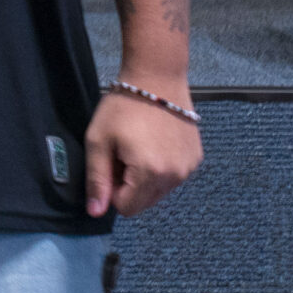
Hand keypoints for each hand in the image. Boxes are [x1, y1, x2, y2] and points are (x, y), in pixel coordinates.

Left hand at [85, 86, 201, 216]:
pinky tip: (154, 142)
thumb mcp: (99, 141)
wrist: (157, 79)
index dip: (112, 190)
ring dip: (145, 178)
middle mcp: (175, 177)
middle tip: (122, 154)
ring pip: (159, 192)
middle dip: (129, 185)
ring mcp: (189, 169)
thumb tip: (95, 213)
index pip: (127, 208)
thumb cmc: (122, 107)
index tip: (111, 164)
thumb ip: (97, 179)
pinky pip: (173, 178)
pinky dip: (161, 168)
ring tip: (137, 146)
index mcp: (150, 174)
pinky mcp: (196, 159)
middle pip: (144, 202)